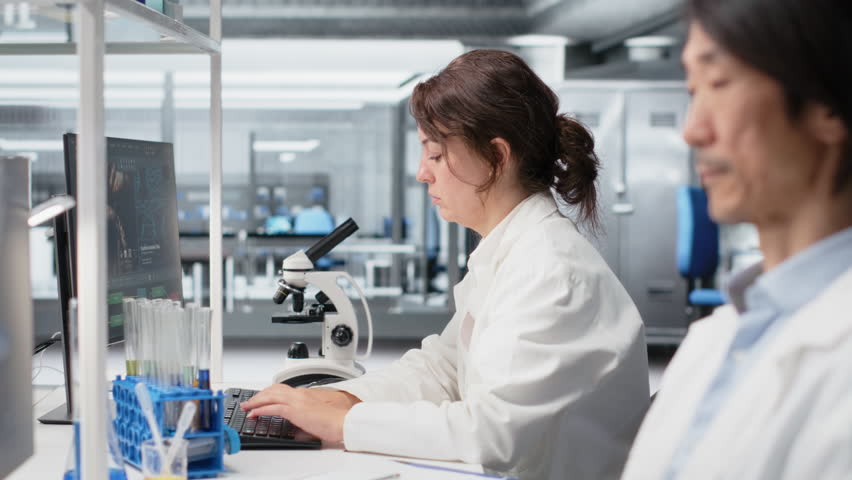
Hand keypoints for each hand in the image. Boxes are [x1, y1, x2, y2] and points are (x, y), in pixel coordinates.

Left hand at [240, 384, 360, 444]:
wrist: (341, 422)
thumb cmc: (333, 421)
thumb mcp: (314, 417)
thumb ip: (303, 420)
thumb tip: (296, 429)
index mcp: (304, 394)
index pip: (281, 390)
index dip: (268, 393)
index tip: (260, 399)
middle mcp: (299, 394)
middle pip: (273, 390)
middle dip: (259, 395)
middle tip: (249, 402)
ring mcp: (296, 400)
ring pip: (270, 396)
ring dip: (256, 401)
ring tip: (247, 407)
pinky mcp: (294, 410)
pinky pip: (273, 407)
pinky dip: (261, 409)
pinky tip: (254, 413)